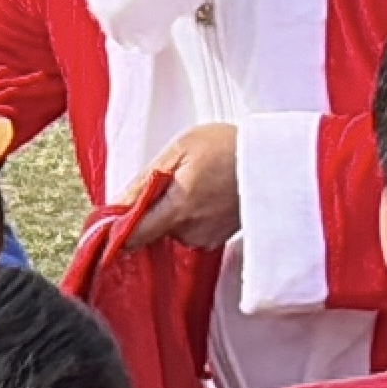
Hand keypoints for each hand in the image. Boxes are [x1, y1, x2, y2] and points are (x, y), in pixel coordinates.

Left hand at [124, 123, 240, 251]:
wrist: (274, 160)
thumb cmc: (228, 148)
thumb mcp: (179, 150)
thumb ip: (144, 181)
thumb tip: (115, 205)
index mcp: (179, 209)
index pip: (134, 235)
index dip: (118, 226)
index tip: (112, 217)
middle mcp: (192, 232)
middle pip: (152, 229)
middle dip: (151, 208)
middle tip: (170, 180)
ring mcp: (207, 238)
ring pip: (171, 229)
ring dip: (172, 210)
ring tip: (194, 183)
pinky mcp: (218, 239)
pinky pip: (190, 230)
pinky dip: (190, 214)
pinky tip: (205, 194)